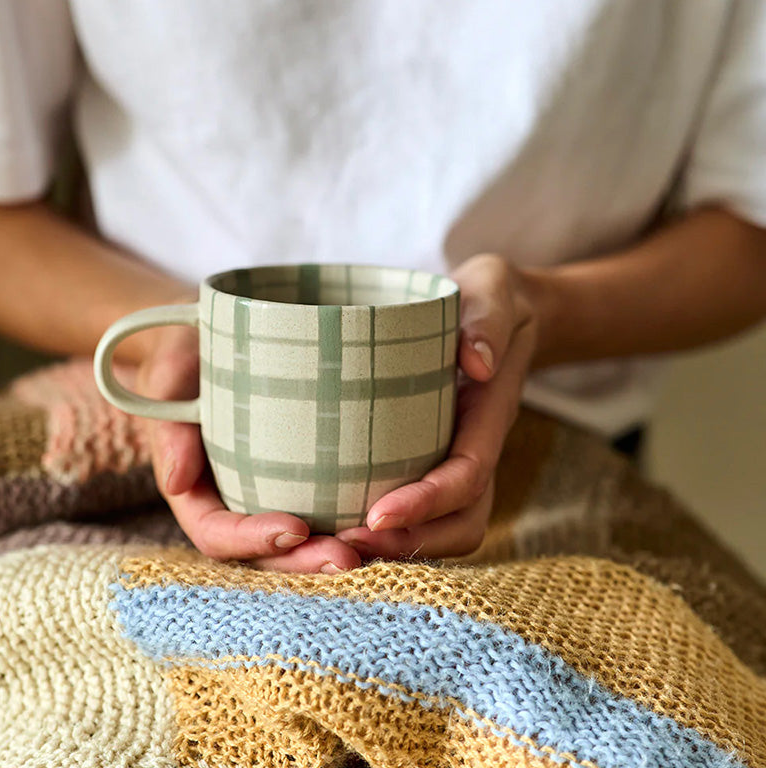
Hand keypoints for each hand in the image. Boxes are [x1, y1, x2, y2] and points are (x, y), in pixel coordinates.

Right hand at [136, 320, 361, 572]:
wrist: (215, 332)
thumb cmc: (187, 350)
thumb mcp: (170, 373)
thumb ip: (169, 422)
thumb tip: (177, 482)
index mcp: (196, 490)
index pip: (217, 533)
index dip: (252, 540)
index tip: (296, 527)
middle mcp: (232, 500)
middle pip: (265, 550)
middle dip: (304, 561)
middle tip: (350, 558)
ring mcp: (266, 491)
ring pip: (299, 539)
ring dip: (334, 549)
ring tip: (378, 546)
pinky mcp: (298, 473)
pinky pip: (323, 505)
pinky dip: (350, 518)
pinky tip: (388, 516)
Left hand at [336, 254, 540, 559]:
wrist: (496, 311)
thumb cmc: (489, 297)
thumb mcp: (492, 289)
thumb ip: (487, 317)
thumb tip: (477, 363)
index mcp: (491, 413)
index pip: (468, 473)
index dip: (427, 502)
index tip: (377, 515)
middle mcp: (478, 446)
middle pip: (462, 521)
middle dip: (410, 541)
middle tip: (345, 544)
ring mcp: (458, 456)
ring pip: (444, 526)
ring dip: (397, 545)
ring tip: (337, 545)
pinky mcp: (434, 456)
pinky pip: (421, 507)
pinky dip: (387, 526)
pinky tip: (338, 520)